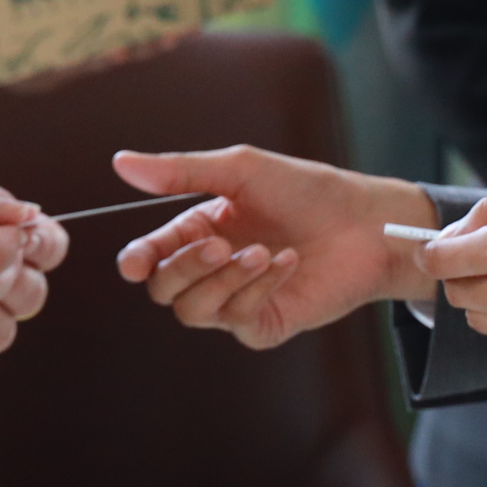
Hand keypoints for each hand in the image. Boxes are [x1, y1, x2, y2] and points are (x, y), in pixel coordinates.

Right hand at [109, 145, 434, 350]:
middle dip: (186, 267)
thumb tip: (121, 163)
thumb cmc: (306, 190)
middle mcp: (212, 269)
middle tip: (221, 245)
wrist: (365, 222)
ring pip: (194, 310)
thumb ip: (180, 172)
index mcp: (199, 230)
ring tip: (262, 251)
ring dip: (225, 280)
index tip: (135, 264)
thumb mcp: (241, 170)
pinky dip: (257, 290)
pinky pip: (237, 320)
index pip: (151, 254)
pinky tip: (285, 263)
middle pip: (164, 288)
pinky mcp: (265, 323)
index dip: (137, 261)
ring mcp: (237, 299)